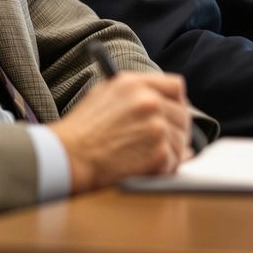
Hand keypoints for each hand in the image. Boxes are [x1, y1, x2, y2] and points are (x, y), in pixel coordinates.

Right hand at [51, 72, 192, 192]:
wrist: (70, 156)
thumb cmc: (82, 128)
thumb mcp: (104, 93)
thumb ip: (135, 92)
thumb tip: (160, 102)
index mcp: (135, 84)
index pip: (175, 86)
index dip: (177, 101)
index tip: (175, 111)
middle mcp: (149, 102)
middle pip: (183, 114)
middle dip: (177, 129)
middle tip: (167, 140)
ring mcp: (156, 128)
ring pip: (180, 140)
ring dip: (170, 151)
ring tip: (149, 156)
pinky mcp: (158, 155)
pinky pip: (175, 161)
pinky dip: (165, 168)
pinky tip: (147, 168)